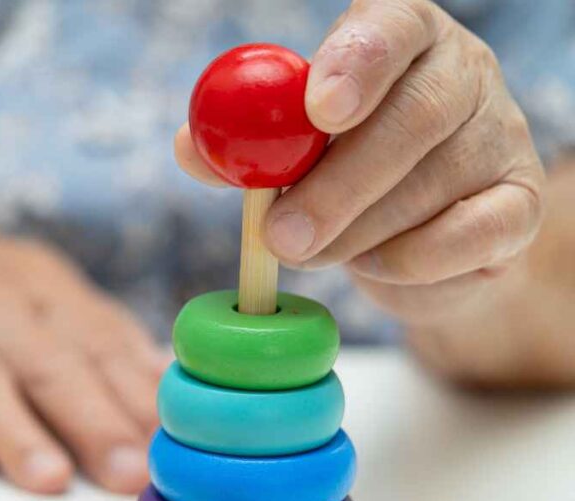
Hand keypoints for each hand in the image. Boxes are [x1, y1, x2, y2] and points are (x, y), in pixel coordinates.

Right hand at [0, 204, 161, 493]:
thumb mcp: (28, 291)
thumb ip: (92, 337)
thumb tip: (162, 389)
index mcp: (37, 287)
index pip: (99, 342)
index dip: (137, 397)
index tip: (174, 447)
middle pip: (47, 362)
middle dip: (92, 419)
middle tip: (128, 474)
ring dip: (15, 429)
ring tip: (49, 478)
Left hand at [175, 0, 545, 323]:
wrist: (416, 235)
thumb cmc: (341, 174)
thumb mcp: (290, 152)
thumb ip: (244, 149)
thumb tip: (190, 148)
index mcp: (401, 38)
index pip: (390, 27)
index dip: (353, 64)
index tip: (316, 111)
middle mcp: (462, 75)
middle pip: (415, 116)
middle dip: (337, 186)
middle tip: (280, 236)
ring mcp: (500, 137)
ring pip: (431, 186)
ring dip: (354, 234)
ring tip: (309, 252)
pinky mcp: (518, 206)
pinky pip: (466, 237)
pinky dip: (407, 262)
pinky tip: (371, 264)